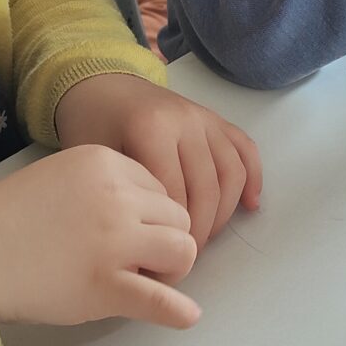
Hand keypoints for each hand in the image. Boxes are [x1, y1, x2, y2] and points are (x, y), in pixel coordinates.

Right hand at [0, 144, 200, 329]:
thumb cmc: (7, 219)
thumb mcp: (60, 177)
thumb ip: (104, 188)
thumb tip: (144, 219)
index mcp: (104, 163)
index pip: (158, 187)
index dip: (148, 214)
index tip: (125, 232)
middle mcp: (117, 196)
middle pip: (177, 216)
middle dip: (163, 239)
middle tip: (134, 260)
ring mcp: (115, 241)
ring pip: (183, 250)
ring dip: (171, 268)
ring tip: (144, 280)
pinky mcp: (108, 285)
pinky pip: (161, 300)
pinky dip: (178, 311)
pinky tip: (185, 316)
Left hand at [53, 73, 261, 249]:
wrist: (101, 84)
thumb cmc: (92, 126)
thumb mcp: (94, 161)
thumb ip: (122, 196)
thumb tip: (143, 247)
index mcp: (152, 129)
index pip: (175, 196)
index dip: (171, 234)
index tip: (160, 260)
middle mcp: (185, 120)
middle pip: (207, 189)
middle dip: (199, 231)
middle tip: (183, 256)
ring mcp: (204, 118)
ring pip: (232, 174)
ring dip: (224, 213)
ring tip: (205, 238)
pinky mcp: (216, 119)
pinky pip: (245, 149)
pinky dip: (253, 179)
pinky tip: (249, 207)